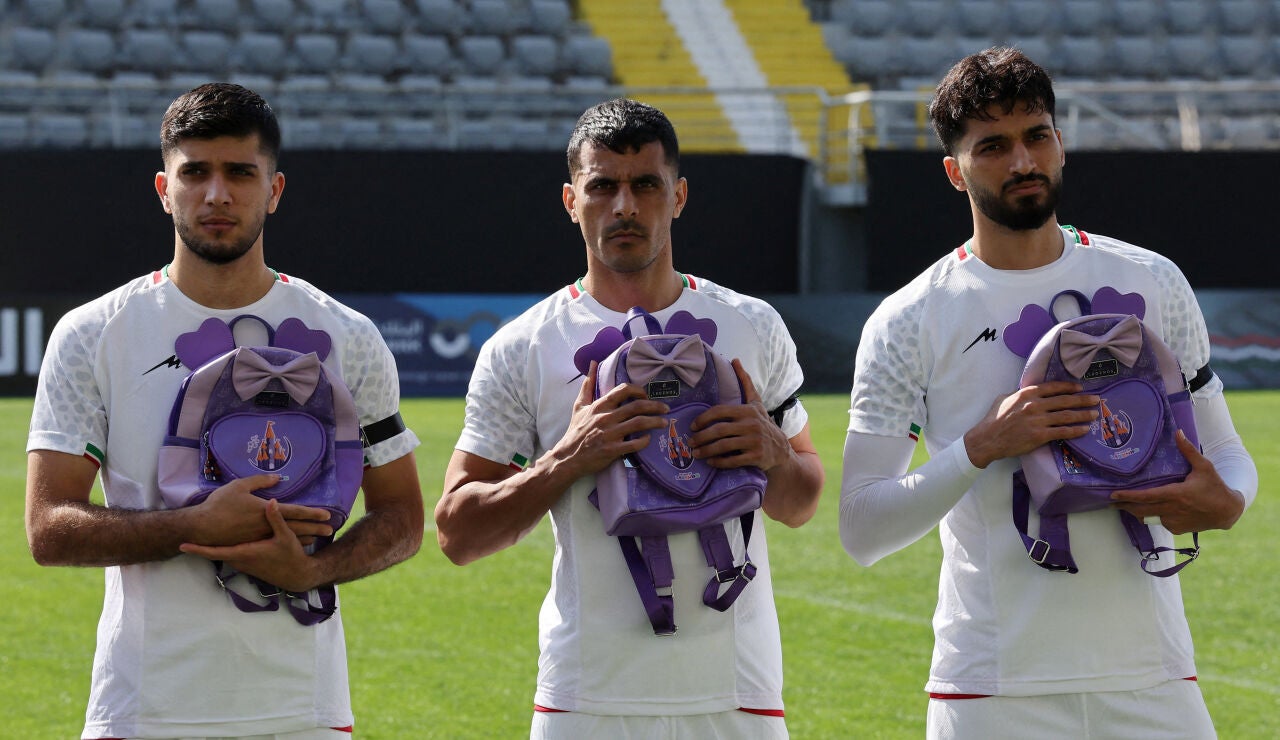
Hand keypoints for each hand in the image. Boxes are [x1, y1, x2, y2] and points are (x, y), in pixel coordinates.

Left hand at [181, 498, 319, 593]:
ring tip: (200, 536)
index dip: (199, 549)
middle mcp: (240, 560)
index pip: (216, 552)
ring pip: (222, 553)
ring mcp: (242, 564)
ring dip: (212, 546)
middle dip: (202, 545)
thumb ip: (276, 519)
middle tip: (187, 536)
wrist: (296, 575)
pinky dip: (223, 548)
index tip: (183, 545)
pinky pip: (230, 555)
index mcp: (245, 553)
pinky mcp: (247, 565)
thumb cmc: (290, 556)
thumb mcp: (285, 536)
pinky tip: (224, 539)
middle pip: (215, 552)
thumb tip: (271, 501)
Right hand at [193, 474, 332, 546]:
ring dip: (305, 536)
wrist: (202, 528)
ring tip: (320, 537)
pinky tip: (298, 544)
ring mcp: (261, 537)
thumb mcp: (239, 486)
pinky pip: (277, 544)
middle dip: (315, 527)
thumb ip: (260, 481)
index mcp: (265, 510)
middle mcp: (266, 526)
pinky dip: (290, 543)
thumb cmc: (220, 504)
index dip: (312, 512)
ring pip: (288, 537)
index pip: (294, 511)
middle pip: (296, 527)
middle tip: (331, 529)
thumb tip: (277, 478)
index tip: (327, 514)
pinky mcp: (253, 544)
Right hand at [549, 361, 670, 476]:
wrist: (568, 457)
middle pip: (637, 406)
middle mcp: (606, 418)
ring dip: (655, 422)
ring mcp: (610, 434)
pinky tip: (648, 438)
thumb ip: (588, 385)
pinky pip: (634, 444)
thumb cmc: (576, 431)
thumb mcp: (579, 405)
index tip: (646, 396)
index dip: (639, 391)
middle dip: (655, 406)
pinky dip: (645, 440)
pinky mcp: (613, 450)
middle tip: (665, 409)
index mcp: (600, 405)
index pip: (623, 390)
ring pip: (639, 423)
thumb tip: (593, 364)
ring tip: (664, 422)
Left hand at [689, 359, 792, 470]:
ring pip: (724, 446)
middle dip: (701, 437)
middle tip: (690, 442)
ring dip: (706, 451)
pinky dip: (719, 462)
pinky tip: (711, 462)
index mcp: (747, 410)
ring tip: (696, 453)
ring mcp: (754, 441)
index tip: (693, 426)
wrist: (782, 450)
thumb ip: (745, 383)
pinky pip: (733, 460)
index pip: (719, 411)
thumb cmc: (764, 424)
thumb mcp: (756, 403)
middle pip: (719, 430)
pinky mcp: (756, 457)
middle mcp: (751, 424)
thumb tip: (735, 360)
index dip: (703, 419)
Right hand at [964, 381, 1098, 468]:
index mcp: (1027, 394)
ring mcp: (1038, 421)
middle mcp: (1035, 405)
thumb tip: (1031, 393)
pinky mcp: (1040, 435)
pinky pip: (1063, 432)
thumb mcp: (1004, 399)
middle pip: (1065, 401)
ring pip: (1067, 416)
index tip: (1080, 388)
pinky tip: (1085, 429)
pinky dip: (1076, 430)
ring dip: (1083, 415)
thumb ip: (1020, 394)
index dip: (1069, 387)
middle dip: (1083, 400)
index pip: (1053, 388)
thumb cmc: (993, 419)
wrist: (987, 439)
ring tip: (1094, 414)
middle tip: (1096, 400)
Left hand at [1111, 430, 1245, 533]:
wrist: (1228, 511)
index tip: (1113, 494)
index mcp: (1177, 494)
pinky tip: (1146, 510)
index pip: (1146, 496)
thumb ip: (1188, 450)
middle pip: (1141, 510)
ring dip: (1135, 512)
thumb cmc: (1215, 487)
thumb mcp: (1204, 466)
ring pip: (1148, 518)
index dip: (1128, 496)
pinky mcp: (1177, 529)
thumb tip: (1178, 432)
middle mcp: (1173, 510)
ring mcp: (1174, 521)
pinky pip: (1159, 522)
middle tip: (1110, 501)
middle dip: (1124, 506)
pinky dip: (1152, 517)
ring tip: (1123, 505)